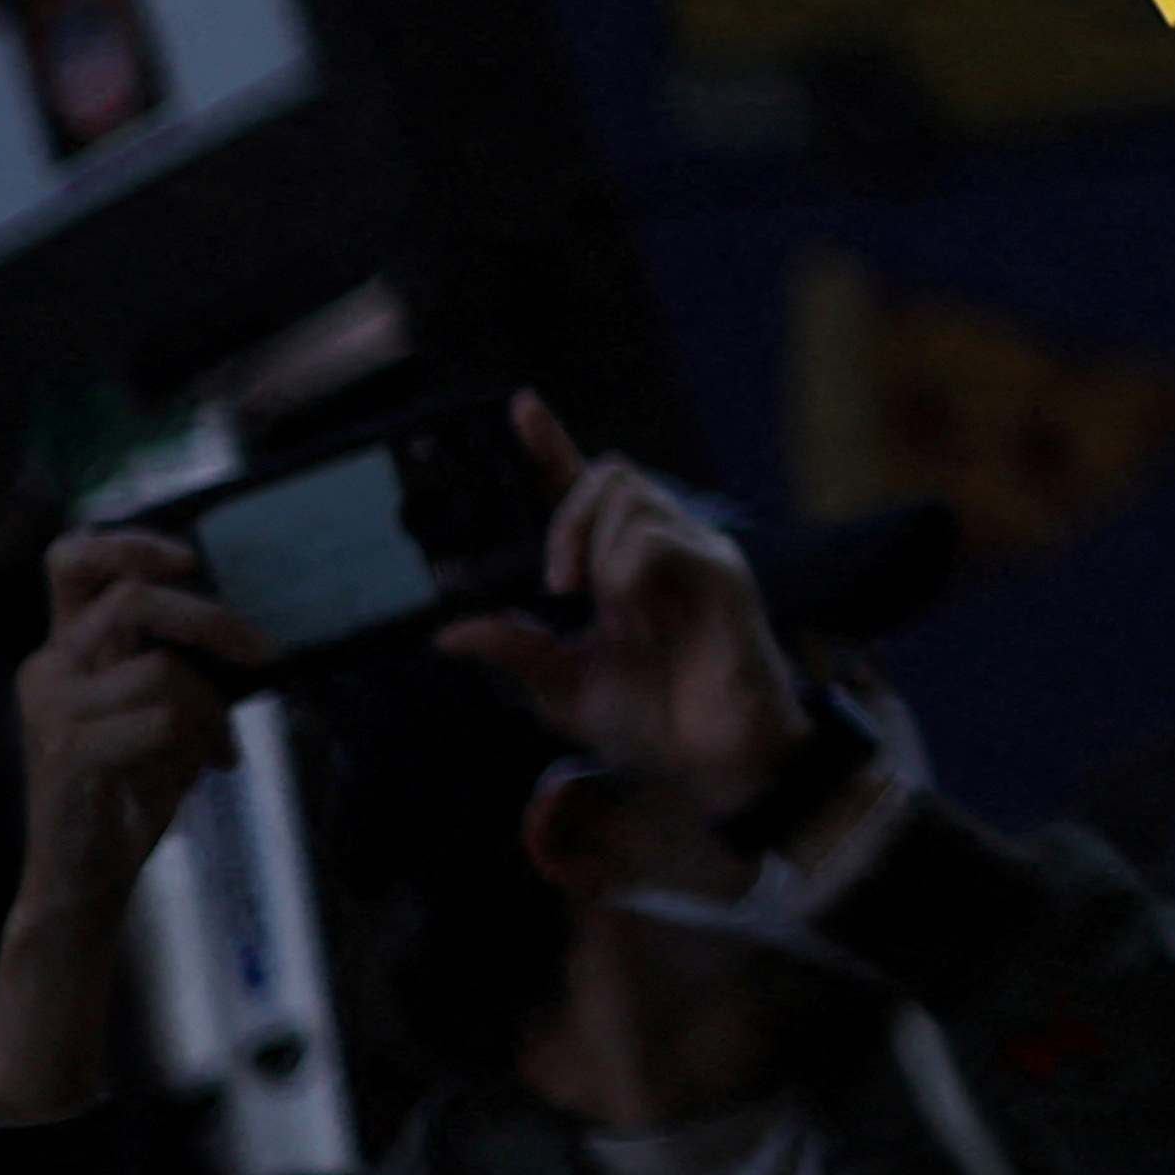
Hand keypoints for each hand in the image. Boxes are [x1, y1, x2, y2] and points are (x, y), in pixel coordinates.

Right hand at [0, 530, 270, 1120]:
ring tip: (212, 745)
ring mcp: (52, 707)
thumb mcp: (159, 706)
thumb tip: (245, 620)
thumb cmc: (133, 784)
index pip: (72, 561)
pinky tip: (205, 767)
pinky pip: (165, 717)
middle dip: (213, 619)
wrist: (89, 874)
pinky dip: (201, 741)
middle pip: (135, 598)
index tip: (190, 557)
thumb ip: (174, 657)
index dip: (128, 542)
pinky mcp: (69, 748)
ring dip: (211, 708)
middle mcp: (49, 668)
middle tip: (262, 651)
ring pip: (164, 668)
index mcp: (67, 649)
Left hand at [433, 397, 808, 825]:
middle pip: (611, 473)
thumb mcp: (561, 688)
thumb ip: (514, 650)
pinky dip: (628, 574)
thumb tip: (451, 629)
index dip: (551, 444)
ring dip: (598, 552)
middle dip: (568, 518)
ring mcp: (696, 555)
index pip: (583, 489)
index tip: (519, 409)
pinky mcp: (722, 575)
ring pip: (633, 497)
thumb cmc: (654, 723)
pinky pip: (658, 539)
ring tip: (607, 614)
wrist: (712, 765)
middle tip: (556, 584)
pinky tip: (636, 618)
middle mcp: (663, 547)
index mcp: (621, 567)